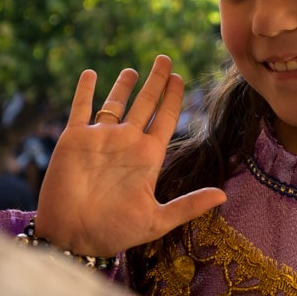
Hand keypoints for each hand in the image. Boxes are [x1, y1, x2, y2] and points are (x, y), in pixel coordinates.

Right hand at [33, 54, 225, 256]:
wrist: (72, 236)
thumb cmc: (115, 231)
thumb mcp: (157, 221)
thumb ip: (189, 205)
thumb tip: (224, 196)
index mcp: (147, 156)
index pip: (166, 118)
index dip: (174, 97)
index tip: (180, 77)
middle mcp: (126, 142)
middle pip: (146, 103)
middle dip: (156, 81)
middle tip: (165, 59)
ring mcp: (100, 139)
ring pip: (115, 103)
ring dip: (123, 85)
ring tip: (133, 69)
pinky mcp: (74, 139)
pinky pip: (80, 108)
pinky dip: (85, 90)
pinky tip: (90, 73)